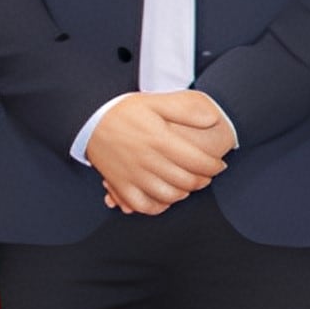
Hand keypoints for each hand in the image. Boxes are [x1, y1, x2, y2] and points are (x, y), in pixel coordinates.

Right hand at [91, 91, 234, 215]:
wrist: (89, 119)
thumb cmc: (125, 111)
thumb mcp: (157, 102)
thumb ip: (186, 110)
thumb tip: (214, 119)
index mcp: (160, 141)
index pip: (198, 162)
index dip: (214, 167)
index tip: (219, 165)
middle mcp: (147, 161)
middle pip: (186, 181)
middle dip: (203, 180)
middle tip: (207, 175)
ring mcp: (132, 175)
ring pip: (168, 196)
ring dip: (184, 193)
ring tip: (189, 184)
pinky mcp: (120, 185)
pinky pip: (142, 206)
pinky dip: (158, 206)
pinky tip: (165, 197)